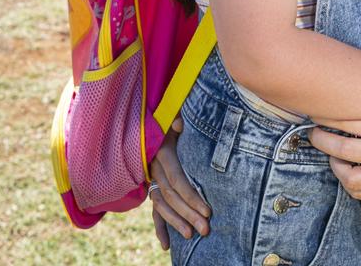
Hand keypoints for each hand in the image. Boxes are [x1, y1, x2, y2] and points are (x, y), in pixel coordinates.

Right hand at [149, 118, 210, 249]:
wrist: (155, 119)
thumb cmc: (171, 117)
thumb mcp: (173, 114)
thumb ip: (176, 120)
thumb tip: (179, 125)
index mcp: (162, 153)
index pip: (177, 180)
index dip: (191, 196)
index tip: (208, 210)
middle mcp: (155, 169)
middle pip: (172, 197)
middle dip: (189, 214)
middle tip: (206, 229)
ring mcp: (152, 179)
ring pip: (163, 206)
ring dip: (177, 223)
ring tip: (191, 236)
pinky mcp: (152, 186)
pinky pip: (155, 209)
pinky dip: (160, 227)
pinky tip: (166, 245)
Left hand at [310, 119, 360, 201]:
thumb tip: (343, 96)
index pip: (350, 122)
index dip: (328, 117)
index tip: (317, 113)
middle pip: (344, 149)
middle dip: (322, 140)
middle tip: (315, 133)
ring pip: (349, 177)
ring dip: (334, 164)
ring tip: (331, 154)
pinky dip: (348, 183)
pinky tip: (346, 170)